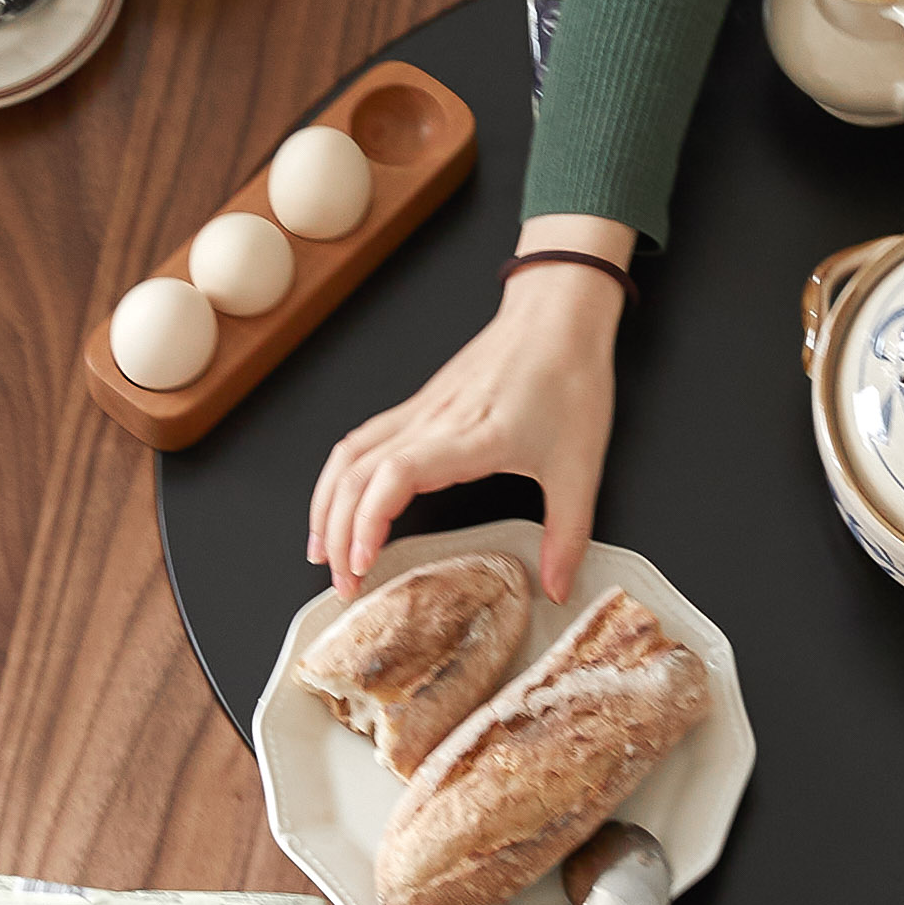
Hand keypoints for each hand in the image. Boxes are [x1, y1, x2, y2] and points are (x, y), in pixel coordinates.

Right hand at [309, 255, 624, 600]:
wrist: (558, 315)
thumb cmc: (568, 378)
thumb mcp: (580, 466)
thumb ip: (568, 534)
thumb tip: (559, 588)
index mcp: (472, 436)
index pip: (396, 474)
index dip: (368, 520)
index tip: (362, 562)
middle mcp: (434, 422)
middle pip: (357, 474)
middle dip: (337, 534)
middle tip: (344, 584)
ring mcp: (420, 411)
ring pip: (349, 456)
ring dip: (327, 506)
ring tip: (322, 552)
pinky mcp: (419, 406)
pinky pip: (361, 441)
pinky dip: (339, 478)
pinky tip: (339, 503)